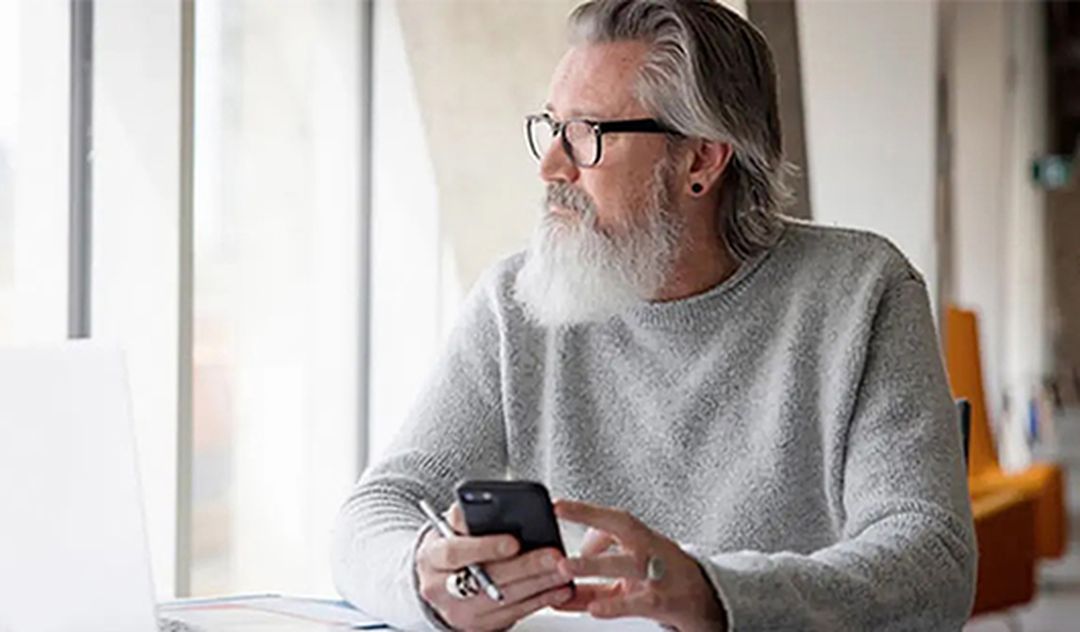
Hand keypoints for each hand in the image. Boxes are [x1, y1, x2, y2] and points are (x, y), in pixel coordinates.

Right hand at [415, 503, 574, 630]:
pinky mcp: (478, 625)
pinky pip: (514, 614)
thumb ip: (468, 515)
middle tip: (554, 556)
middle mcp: (440, 588)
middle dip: (525, 567)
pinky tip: (558, 588)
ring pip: (504, 599)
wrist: (439, 579)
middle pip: (487, 579)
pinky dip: (540, 601)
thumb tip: (495, 503)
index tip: (514, 542)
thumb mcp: (450, 526)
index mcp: (431, 557)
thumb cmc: (453, 544)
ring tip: (563, 569)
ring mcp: (459, 611)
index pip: (455, 552)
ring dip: (539, 584)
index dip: (485, 547)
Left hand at [552, 499, 727, 631]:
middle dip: (590, 529)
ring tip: (566, 569)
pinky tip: (596, 608)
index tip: (557, 506)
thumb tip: (557, 580)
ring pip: (628, 564)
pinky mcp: (663, 601)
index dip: (584, 511)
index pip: (612, 519)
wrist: (705, 601)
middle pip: (623, 531)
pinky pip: (638, 602)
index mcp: (641, 538)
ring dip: (595, 566)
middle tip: (560, 537)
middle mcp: (650, 549)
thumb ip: (593, 574)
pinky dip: (615, 605)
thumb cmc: (664, 577)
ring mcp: (658, 574)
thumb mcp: (628, 570)